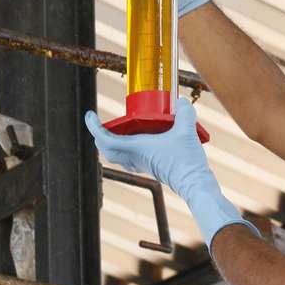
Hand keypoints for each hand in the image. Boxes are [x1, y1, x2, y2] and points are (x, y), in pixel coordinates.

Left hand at [85, 99, 259, 248]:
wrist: (194, 183)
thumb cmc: (186, 160)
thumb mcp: (186, 129)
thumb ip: (184, 111)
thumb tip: (181, 101)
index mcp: (136, 147)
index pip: (105, 139)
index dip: (94, 126)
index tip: (90, 115)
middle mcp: (134, 157)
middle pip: (106, 149)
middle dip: (99, 135)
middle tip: (101, 122)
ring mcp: (141, 164)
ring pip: (116, 155)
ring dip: (110, 143)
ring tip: (117, 129)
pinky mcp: (149, 167)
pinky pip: (128, 159)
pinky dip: (124, 149)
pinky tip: (137, 140)